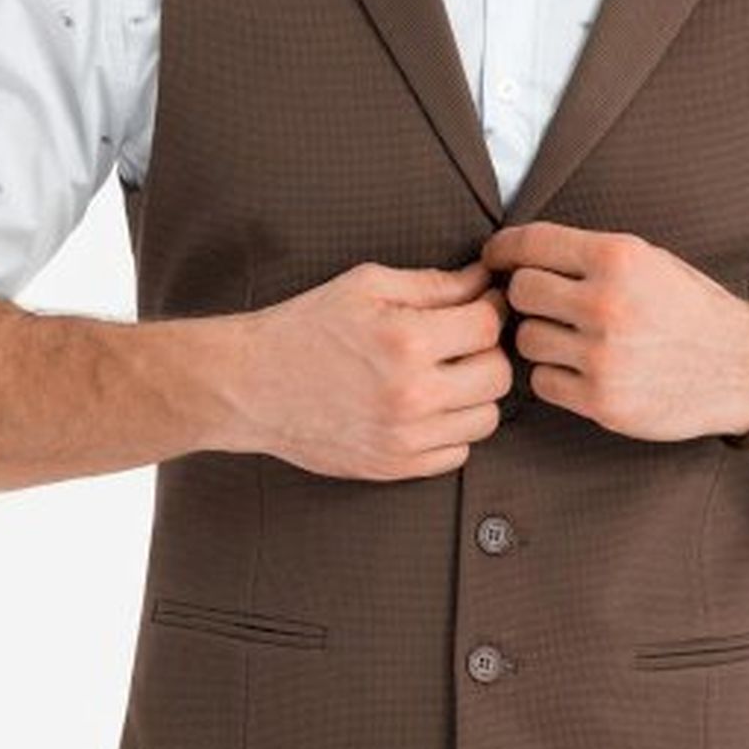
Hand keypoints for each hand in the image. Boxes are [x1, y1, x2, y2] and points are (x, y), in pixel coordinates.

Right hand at [241, 258, 512, 478]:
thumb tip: (484, 282)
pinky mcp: (395, 466)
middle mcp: (413, 394)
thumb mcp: (366, 286)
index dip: (490, 309)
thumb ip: (433, 284)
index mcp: (406, 341)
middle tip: (464, 341)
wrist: (250, 385)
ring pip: (486, 419)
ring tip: (446, 375)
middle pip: (498, 376)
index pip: (488, 326)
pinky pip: (458, 454)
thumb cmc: (304, 328)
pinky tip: (426, 409)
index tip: (481, 305)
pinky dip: (452, 430)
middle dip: (488, 351)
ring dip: (475, 394)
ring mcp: (406, 437)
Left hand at [477, 221, 748, 442]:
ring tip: (568, 340)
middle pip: (520, 292)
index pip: (531, 244)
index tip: (494, 257)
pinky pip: (542, 383)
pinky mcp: (602, 401)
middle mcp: (606, 304)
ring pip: (526, 339)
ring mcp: (603, 356)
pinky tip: (579, 370)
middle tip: (542, 305)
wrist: (744, 368)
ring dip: (539, 339)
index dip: (503, 249)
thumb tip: (521, 254)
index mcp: (618, 258)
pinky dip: (553, 377)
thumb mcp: (651, 261)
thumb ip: (590, 256)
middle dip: (526, 297)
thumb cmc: (693, 310)